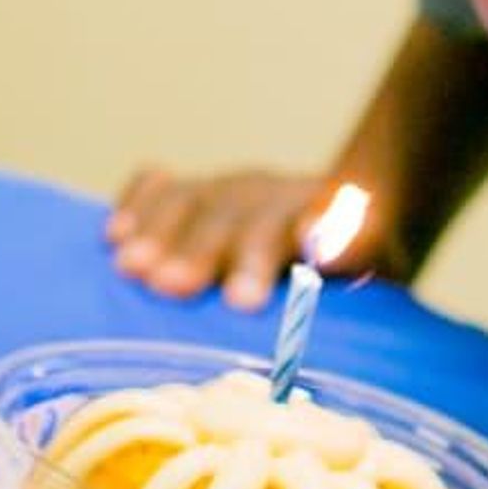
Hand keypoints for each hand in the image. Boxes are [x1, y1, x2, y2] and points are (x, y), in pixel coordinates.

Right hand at [105, 168, 371, 311]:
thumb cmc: (358, 262)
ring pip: (189, 200)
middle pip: (227, 214)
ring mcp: (227, 190)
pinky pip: (162, 187)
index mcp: (316, 211)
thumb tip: (322, 240)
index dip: (258, 261)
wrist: (350, 218)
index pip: (284, 228)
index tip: (240, 301)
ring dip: (158, 231)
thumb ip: (353, 243)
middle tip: (170, 285)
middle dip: (198, 249)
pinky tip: (113, 233)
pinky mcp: (198, 194)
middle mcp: (266, 194)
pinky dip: (137, 204)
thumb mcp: (373, 254)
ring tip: (129, 266)